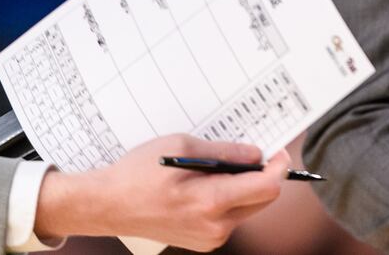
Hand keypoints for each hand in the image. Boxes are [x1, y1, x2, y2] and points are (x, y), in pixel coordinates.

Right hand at [34, 134, 287, 249]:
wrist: (108, 205)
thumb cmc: (139, 173)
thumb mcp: (183, 147)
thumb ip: (225, 152)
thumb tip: (256, 153)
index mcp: (211, 202)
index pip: (267, 187)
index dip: (279, 166)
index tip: (280, 151)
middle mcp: (215, 227)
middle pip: (262, 199)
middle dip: (261, 174)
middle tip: (246, 152)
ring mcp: (209, 239)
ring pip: (247, 207)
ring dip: (243, 186)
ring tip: (213, 168)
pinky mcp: (203, 241)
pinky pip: (230, 216)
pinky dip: (228, 198)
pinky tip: (204, 184)